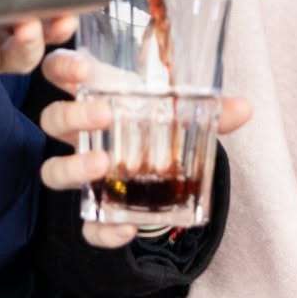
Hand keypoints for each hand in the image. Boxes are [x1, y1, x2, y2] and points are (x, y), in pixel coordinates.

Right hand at [38, 48, 251, 249]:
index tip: (85, 70)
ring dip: (73, 167)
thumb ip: (208, 111)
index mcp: (94, 96)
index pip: (60, 71)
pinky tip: (128, 228)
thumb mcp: (178, 115)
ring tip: (105, 163)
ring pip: (52, 170)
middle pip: (52, 118)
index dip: (63, 67)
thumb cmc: (157, 128)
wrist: (157, 175)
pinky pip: (86, 224)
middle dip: (72, 115)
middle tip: (105, 115)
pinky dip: (102, 230)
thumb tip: (244, 108)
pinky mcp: (92, 210)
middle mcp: (79, 132)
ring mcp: (81, 171)